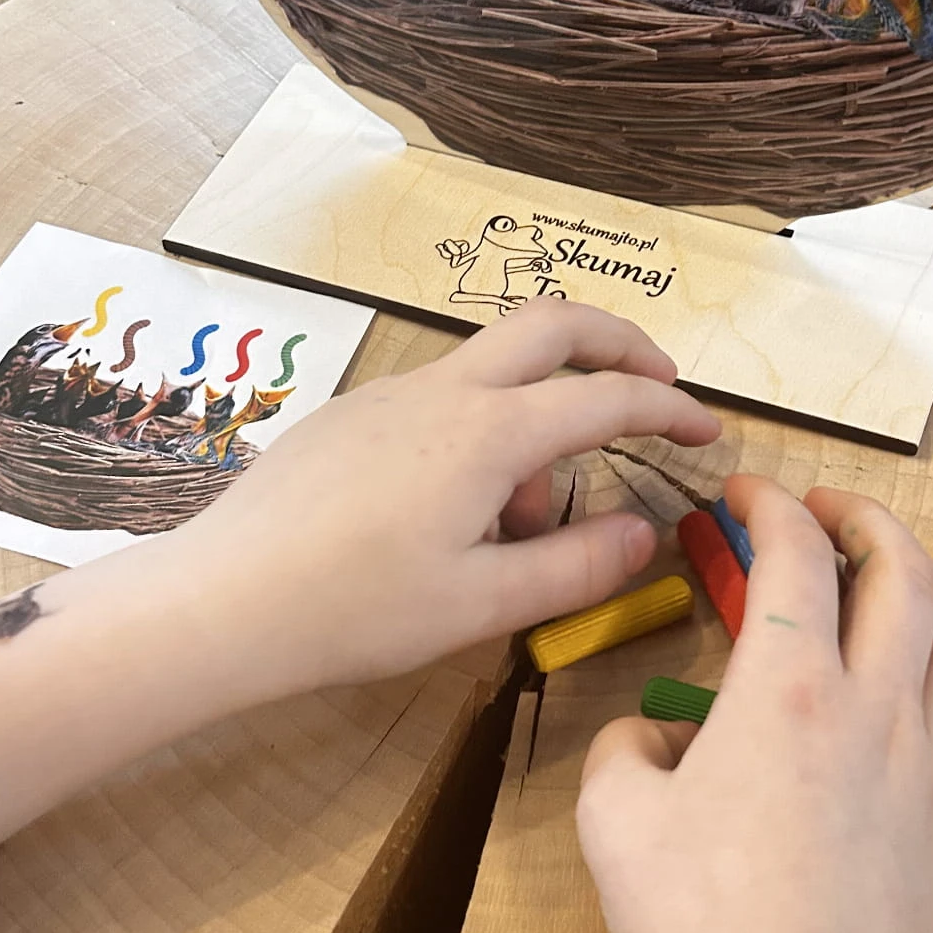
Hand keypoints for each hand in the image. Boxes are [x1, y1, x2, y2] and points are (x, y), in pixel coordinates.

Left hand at [166, 304, 719, 703]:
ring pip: (491, 369)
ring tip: (522, 525)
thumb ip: (576, 566)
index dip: (669, 407)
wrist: (223, 601)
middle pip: (551, 322)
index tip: (709, 429)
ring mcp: (389, 395)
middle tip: (656, 386)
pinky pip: (440, 400)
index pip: (606, 396)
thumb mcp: (482, 604)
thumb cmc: (354, 609)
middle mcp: (442, 392)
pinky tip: (455, 517)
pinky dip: (480, 432)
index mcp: (487, 433)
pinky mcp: (350, 416)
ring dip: (537, 414)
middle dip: (618, 341)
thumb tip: (643, 532)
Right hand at [576, 475, 932, 932]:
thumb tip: (655, 739)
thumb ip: (627, 750)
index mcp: (787, 691)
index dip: (770, 505)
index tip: (745, 495)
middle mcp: (879, 714)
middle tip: (830, 512)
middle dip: (868, 519)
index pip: (795, 555)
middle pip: (905, 574)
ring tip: (897, 591)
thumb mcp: (612, 820)